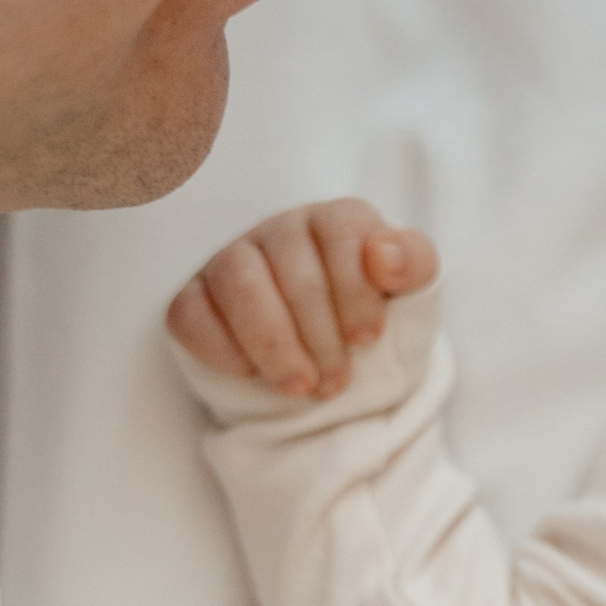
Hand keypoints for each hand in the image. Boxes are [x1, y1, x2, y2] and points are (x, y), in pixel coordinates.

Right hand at [167, 198, 436, 398]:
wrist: (336, 362)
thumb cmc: (372, 317)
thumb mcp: (413, 292)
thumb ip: (415, 263)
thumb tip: (383, 256)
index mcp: (336, 219)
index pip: (342, 231)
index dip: (356, 291)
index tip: (369, 339)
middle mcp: (282, 231)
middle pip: (292, 269)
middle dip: (319, 335)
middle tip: (336, 381)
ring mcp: (233, 260)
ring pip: (238, 283)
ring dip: (273, 343)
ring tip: (300, 386)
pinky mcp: (196, 297)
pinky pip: (189, 312)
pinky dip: (220, 348)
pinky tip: (252, 374)